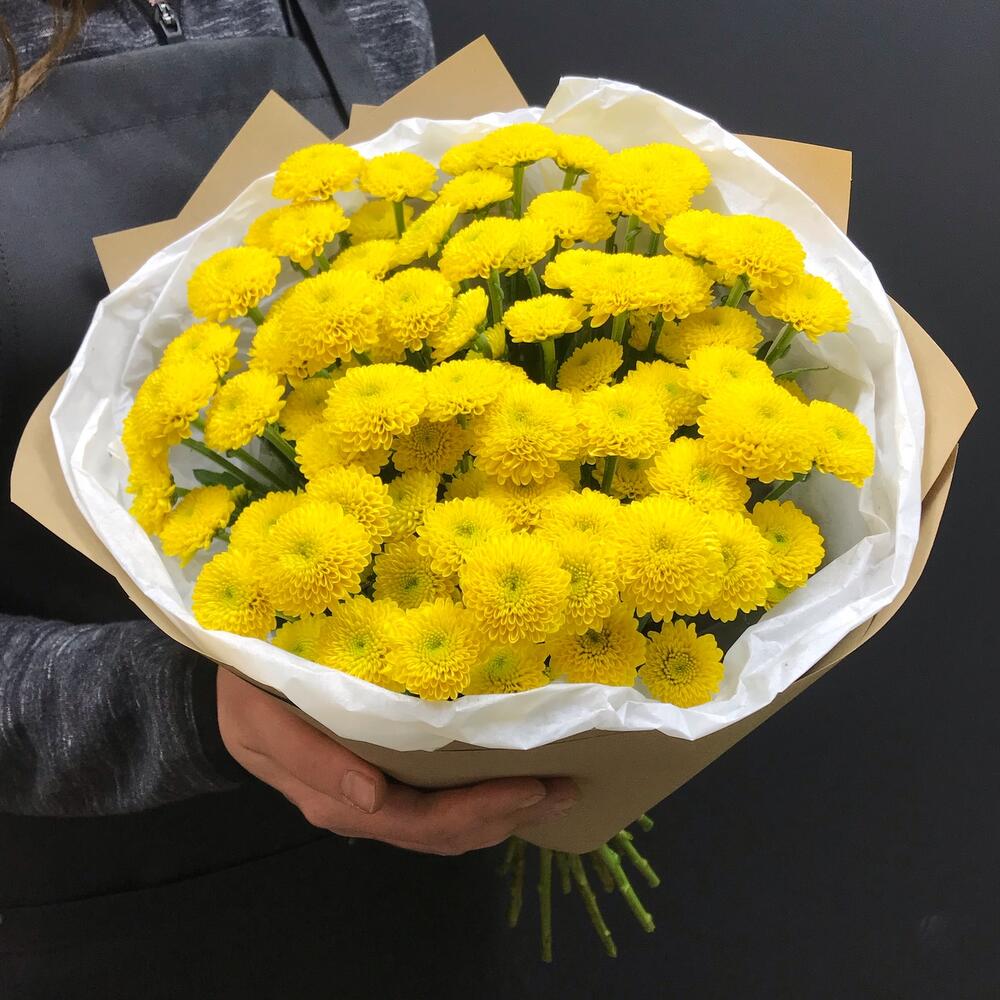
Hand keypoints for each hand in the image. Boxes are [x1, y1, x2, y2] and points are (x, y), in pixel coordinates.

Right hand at [217, 667, 577, 854]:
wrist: (229, 690)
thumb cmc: (247, 691)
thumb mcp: (261, 717)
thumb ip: (310, 758)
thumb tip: (370, 797)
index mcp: (337, 796)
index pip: (422, 819)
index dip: (480, 810)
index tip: (532, 787)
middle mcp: (360, 808)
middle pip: (443, 831)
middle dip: (506, 815)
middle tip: (564, 789)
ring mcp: (370, 801)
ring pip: (444, 827)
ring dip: (500, 815)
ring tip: (552, 793)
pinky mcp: (379, 785)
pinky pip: (433, 808)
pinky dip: (477, 804)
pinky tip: (509, 789)